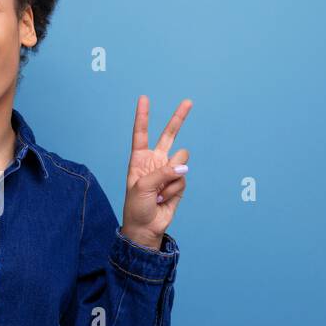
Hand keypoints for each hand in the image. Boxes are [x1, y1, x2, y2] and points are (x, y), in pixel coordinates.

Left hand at [121, 95, 191, 248]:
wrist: (145, 227)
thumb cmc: (136, 206)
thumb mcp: (142, 187)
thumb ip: (162, 173)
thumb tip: (183, 167)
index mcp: (139, 158)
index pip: (141, 133)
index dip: (143, 116)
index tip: (144, 98)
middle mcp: (155, 160)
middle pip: (169, 135)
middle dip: (179, 118)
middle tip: (188, 102)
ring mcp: (168, 170)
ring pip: (180, 160)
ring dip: (170, 176)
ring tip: (158, 191)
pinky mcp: (179, 181)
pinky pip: (182, 178)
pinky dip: (173, 190)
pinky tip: (163, 198)